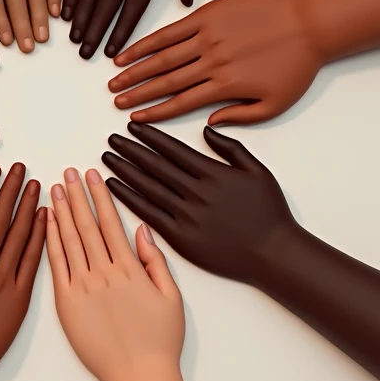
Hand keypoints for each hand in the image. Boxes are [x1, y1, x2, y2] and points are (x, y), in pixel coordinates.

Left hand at [46, 168, 183, 380]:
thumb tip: (142, 230)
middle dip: (77, 195)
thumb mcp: (171, 297)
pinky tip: (46, 223)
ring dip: (61, 212)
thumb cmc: (160, 342)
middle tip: (68, 172)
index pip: (111, 222)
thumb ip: (156, 261)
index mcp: (130, 268)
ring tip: (54, 189)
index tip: (92, 176)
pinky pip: (56, 265)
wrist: (138, 377)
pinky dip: (50, 241)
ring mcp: (83, 287)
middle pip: (87, 225)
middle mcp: (104, 272)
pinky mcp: (66, 304)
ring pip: (69, 240)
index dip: (99, 196)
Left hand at [103, 122, 295, 284]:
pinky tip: (114, 187)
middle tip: (112, 138)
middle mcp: (196, 192)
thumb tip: (206, 130)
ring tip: (107, 157)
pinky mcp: (180, 238)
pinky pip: (148, 213)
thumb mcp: (257, 171)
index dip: (151, 137)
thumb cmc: (268, 212)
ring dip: (125, 170)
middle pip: (155, 166)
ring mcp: (186, 215)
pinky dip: (129, 198)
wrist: (273, 253)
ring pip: (148, 187)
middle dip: (131, 149)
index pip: (173, 150)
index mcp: (213, 173)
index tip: (133, 127)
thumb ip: (230, 148)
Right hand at [110, 0, 321, 124]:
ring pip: (163, 56)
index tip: (134, 119)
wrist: (310, 24)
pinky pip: (172, 30)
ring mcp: (208, 36)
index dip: (155, 113)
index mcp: (226, 86)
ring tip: (115, 78)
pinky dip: (149, 41)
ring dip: (137, 69)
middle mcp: (211, 62)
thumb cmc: (297, 64)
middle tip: (115, 100)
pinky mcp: (209, 14)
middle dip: (137, 92)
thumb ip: (240, 117)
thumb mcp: (275, 104)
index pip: (181, 103)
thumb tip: (210, 123)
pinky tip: (132, 49)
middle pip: (165, 81)